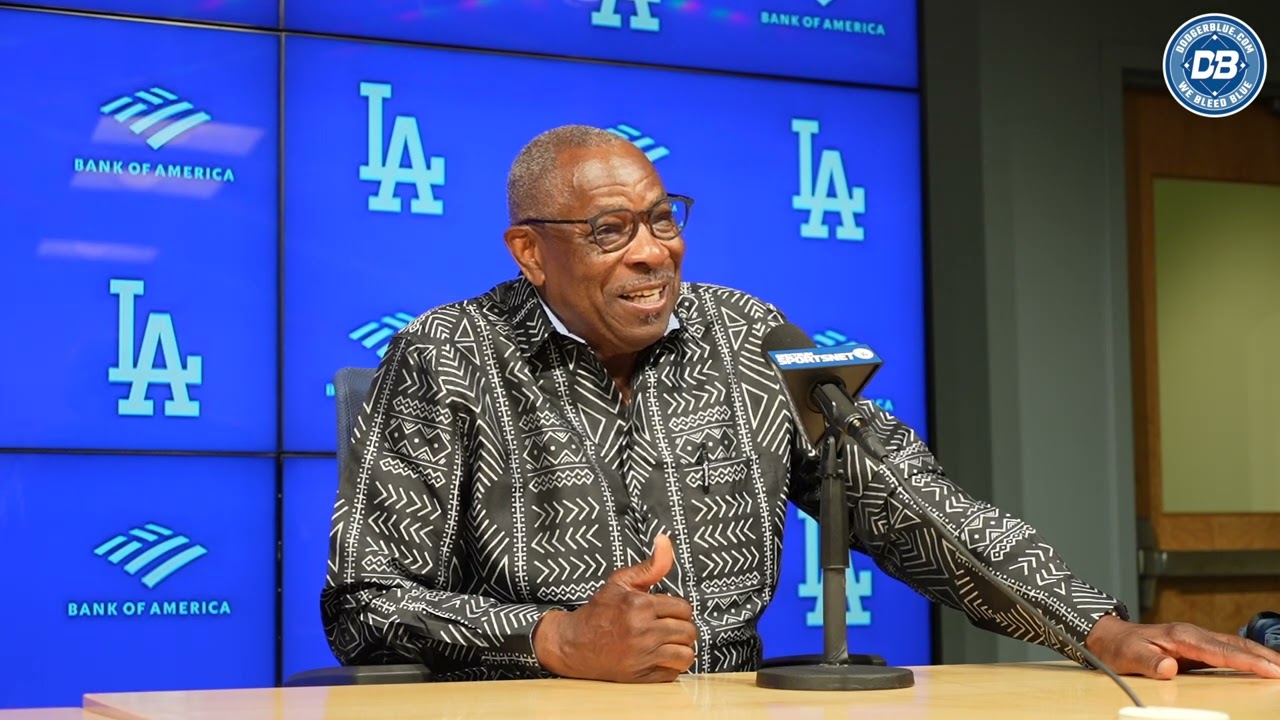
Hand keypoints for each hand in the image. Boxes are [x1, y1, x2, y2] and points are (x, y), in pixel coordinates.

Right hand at [533, 533, 696, 682]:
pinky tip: (658, 658)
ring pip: (686, 655)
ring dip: (681, 649)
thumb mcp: (620, 582)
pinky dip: (670, 667)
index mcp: (640, 606)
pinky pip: (673, 674)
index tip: (667, 612)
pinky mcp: (639, 677)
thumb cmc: (598, 611)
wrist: (572, 644)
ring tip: (668, 644)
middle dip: (682, 628)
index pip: (684, 609)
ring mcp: (641, 656)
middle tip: (668, 627)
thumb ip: (650, 565)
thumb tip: (666, 539)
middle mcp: (642, 632)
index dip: (679, 610)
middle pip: (688, 632)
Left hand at [1085, 615, 1279, 678]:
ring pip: (1235, 646)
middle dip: (1265, 657)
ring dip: (1260, 656)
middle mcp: (1192, 634)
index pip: (1221, 651)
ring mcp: (1196, 638)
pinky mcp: (1196, 645)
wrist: (1110, 636)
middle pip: (1236, 645)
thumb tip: (1170, 667)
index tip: (1271, 671)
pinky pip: (1228, 650)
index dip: (1248, 662)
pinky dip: (1247, 656)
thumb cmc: (1120, 647)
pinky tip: (1260, 664)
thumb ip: (1149, 662)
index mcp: (1181, 636)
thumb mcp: (1129, 656)